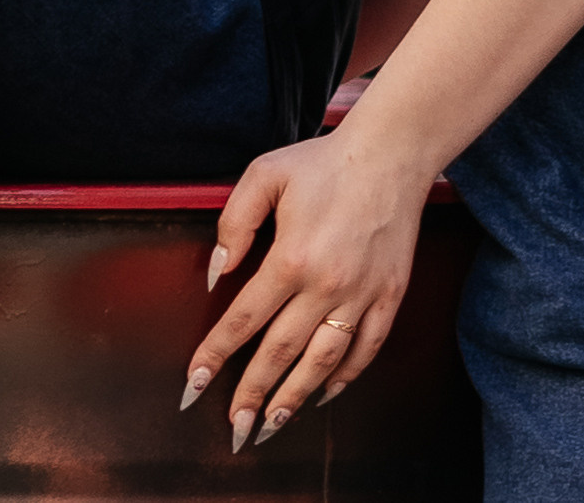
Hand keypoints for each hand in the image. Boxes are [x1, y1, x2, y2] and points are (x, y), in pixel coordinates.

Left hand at [178, 125, 428, 451]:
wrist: (390, 155)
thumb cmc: (323, 162)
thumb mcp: (265, 175)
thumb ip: (234, 223)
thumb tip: (217, 274)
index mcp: (291, 257)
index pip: (244, 319)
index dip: (215, 354)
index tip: (194, 384)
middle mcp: (326, 286)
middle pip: (280, 352)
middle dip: (252, 393)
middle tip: (234, 429)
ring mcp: (361, 296)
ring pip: (322, 362)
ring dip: (294, 397)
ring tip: (271, 423)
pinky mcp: (389, 298)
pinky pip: (366, 351)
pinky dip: (344, 378)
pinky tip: (323, 394)